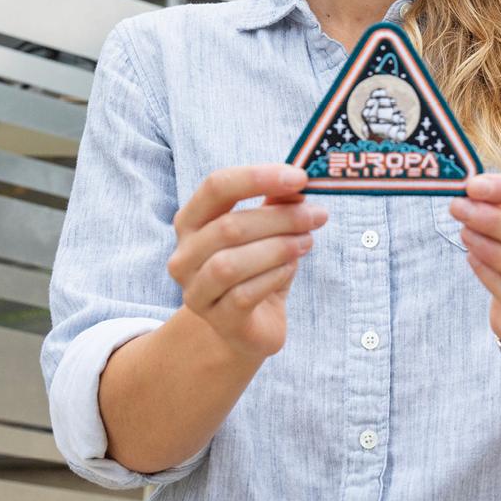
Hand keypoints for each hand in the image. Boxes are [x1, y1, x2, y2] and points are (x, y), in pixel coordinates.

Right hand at [168, 164, 326, 359]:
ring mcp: (196, 290)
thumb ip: (277, 203)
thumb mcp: (269, 228)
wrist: (250, 324)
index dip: (258, 177)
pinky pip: (244, 294)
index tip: (300, 177)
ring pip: (231, 263)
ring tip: (306, 241)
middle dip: (280, 218)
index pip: (216, 186)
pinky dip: (274, 276)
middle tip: (316, 215)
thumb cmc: (258, 266)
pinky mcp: (218, 320)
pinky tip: (291, 267)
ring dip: (278, 248)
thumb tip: (297, 184)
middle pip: (229, 226)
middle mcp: (184, 254)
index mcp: (192, 220)